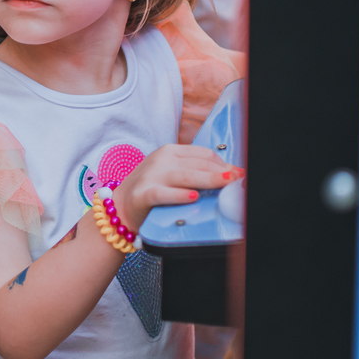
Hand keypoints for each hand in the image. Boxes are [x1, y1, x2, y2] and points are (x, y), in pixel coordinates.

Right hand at [111, 144, 236, 229]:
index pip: (203, 154)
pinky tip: (193, 197)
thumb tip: (226, 175)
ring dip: (208, 179)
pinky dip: (179, 195)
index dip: (224, 163)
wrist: (120, 206)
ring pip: (185, 176)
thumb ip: (193, 171)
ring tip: (225, 183)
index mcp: (170, 151)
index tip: (238, 173)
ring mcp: (151, 175)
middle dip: (221, 172)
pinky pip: (163, 193)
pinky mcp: (143, 193)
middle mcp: (161, 160)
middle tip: (239, 179)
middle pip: (197, 164)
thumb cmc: (151, 190)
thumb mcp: (171, 173)